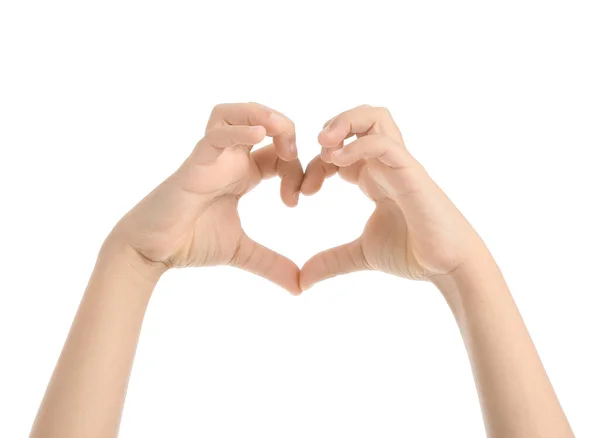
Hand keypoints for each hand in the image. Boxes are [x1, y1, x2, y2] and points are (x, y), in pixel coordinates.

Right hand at [108, 103, 303, 293]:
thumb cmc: (191, 242)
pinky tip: (260, 136)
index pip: (279, 153)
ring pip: (235, 114)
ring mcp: (211, 157)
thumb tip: (301, 287)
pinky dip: (239, 130)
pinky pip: (217, 134)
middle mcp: (228, 159)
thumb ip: (272, 264)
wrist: (153, 251)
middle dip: (287, 132)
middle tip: (296, 157)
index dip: (297, 168)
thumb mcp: (243, 252)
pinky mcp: (195, 162)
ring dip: (263, 115)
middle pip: (262, 122)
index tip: (299, 199)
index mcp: (242, 173)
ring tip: (281, 132)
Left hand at [299, 105, 483, 289]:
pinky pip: (385, 144)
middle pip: (361, 118)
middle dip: (331, 125)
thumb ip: (331, 262)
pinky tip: (337, 163)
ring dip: (344, 122)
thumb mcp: (360, 255)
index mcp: (373, 177)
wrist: (448, 267)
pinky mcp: (411, 173)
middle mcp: (385, 165)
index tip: (298, 195)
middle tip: (312, 152)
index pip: (338, 150)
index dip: (313, 164)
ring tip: (323, 145)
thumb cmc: (413, 254)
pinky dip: (358, 145)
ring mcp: (399, 165)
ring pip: (375, 118)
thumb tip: (302, 281)